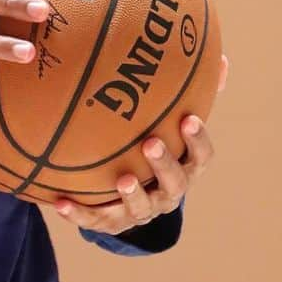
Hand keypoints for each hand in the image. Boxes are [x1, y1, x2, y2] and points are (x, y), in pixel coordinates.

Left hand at [52, 54, 228, 234]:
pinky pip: (95, 219)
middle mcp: (167, 193)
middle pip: (174, 183)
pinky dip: (78, 213)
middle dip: (164, 164)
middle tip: (151, 141)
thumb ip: (195, 94)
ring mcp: (141, 210)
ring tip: (123, 179)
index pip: (201, 158)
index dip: (198, 141)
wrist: (132, 197)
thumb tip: (223, 59)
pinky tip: (59, 202)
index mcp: (185, 169)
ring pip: (141, 207)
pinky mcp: (112, 222)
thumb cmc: (157, 148)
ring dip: (133, 194)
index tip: (189, 119)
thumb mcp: (174, 126)